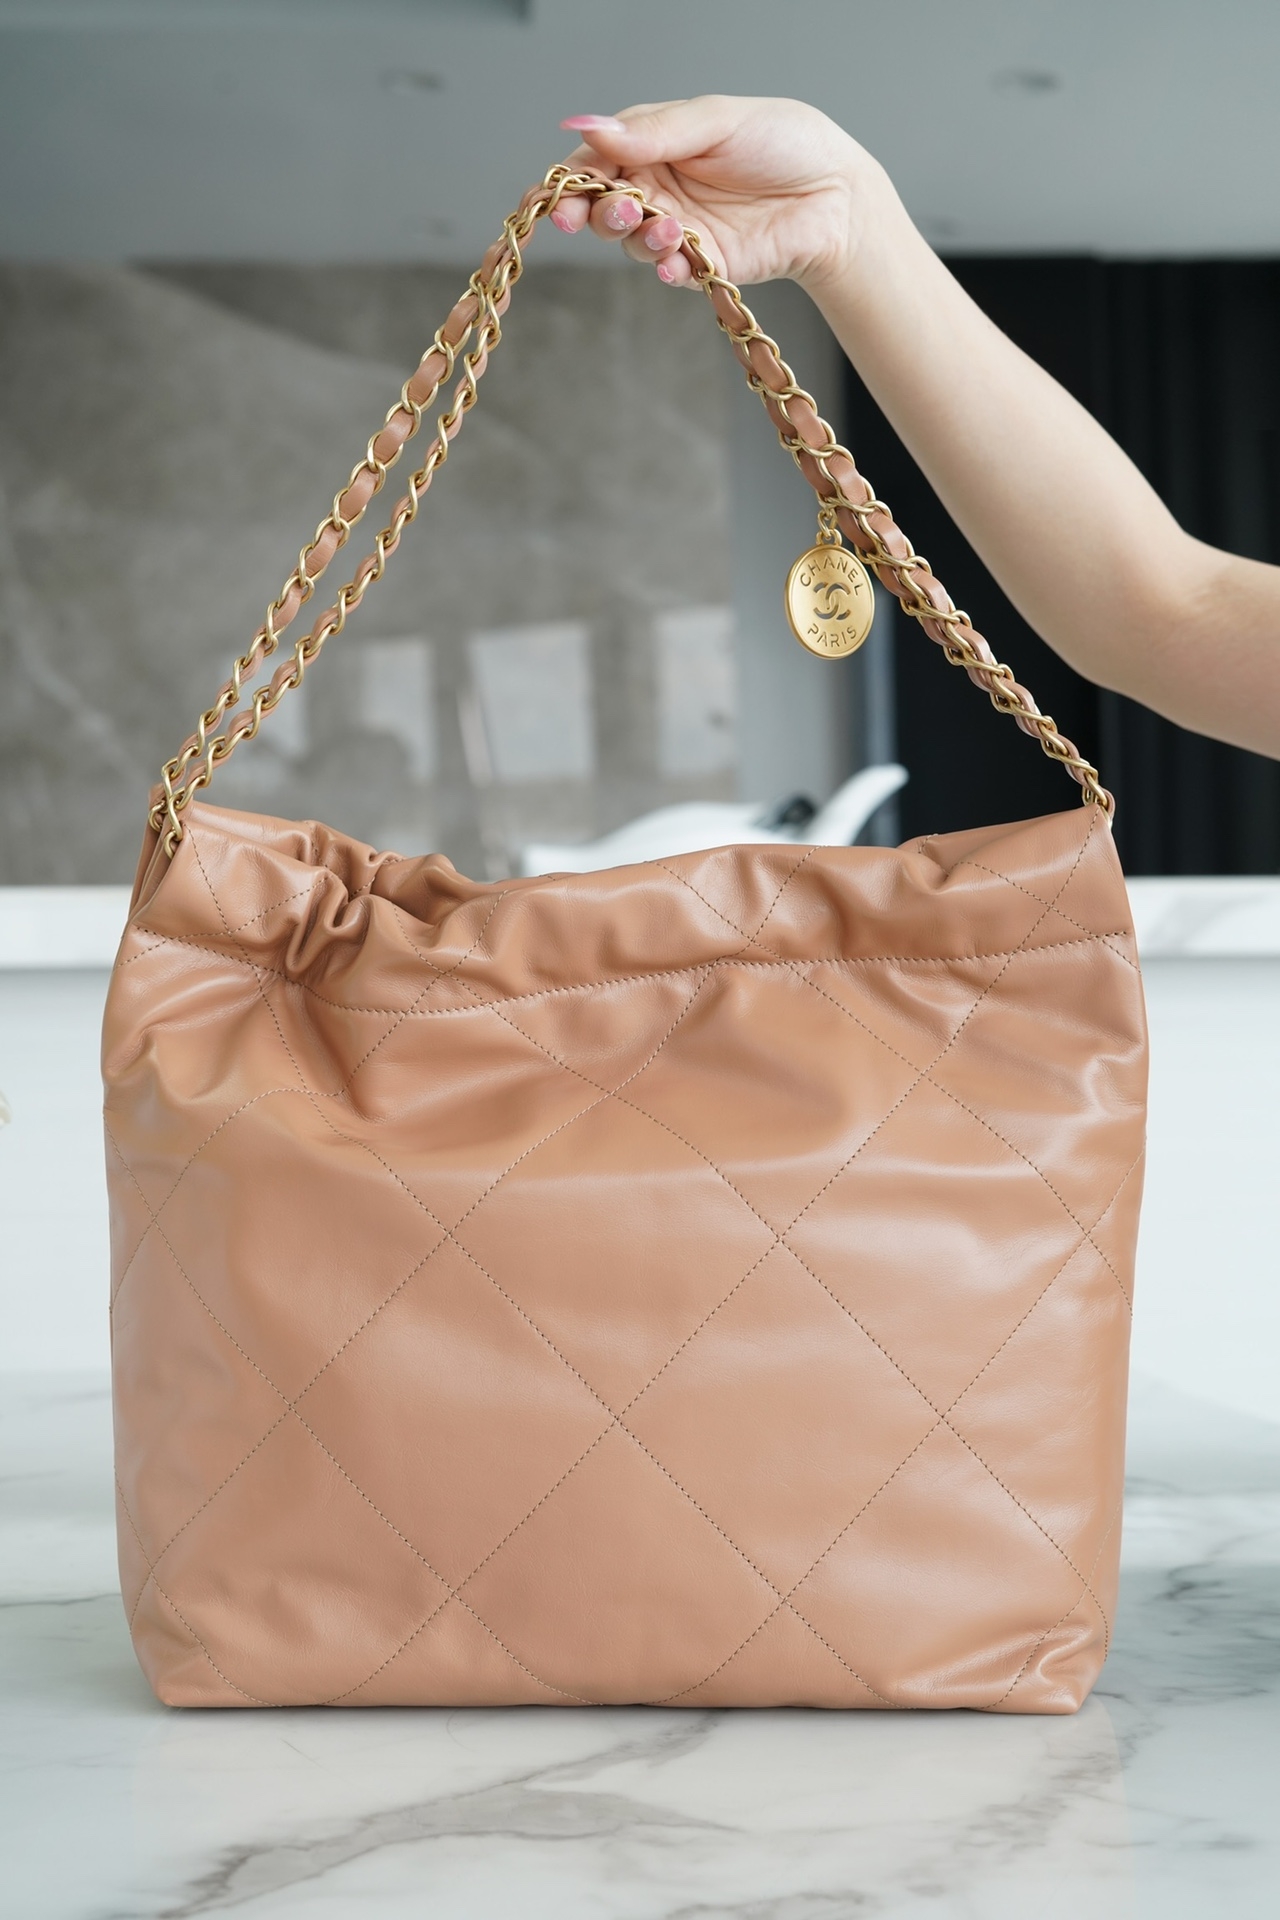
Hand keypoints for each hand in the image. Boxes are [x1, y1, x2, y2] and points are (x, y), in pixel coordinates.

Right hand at [551, 96, 884, 293]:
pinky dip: (664, 268)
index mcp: (655, 143)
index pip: (595, 160)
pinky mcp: (702, 265)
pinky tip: (674, 260)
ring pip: (630, 242)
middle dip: (596, 213)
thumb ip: (654, 130)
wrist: (836, 193)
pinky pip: (667, 271)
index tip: (551, 199)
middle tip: (617, 210)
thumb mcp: (716, 120)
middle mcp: (660, 187)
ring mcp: (679, 228)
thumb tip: (586, 127)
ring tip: (669, 228)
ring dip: (638, 237)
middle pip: (602, 206)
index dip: (569, 180)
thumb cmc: (784, 141)